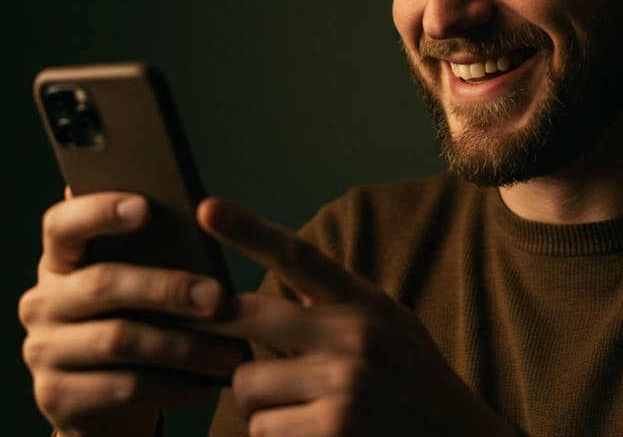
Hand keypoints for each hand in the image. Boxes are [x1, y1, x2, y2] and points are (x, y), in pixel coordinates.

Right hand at [18, 190, 247, 436]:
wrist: (104, 403)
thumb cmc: (134, 323)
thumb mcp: (137, 286)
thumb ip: (151, 254)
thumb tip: (201, 213)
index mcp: (60, 261)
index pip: (62, 224)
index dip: (100, 211)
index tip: (146, 207)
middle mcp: (41, 302)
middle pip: (102, 284)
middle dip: (167, 289)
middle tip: (217, 297)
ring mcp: (43, 350)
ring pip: (119, 340)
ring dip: (183, 346)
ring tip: (229, 352)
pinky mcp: (57, 395)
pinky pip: (124, 387)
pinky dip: (174, 386)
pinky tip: (207, 384)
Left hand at [194, 197, 519, 436]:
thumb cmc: (415, 389)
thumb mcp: (391, 330)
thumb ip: (336, 311)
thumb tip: (257, 311)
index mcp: (366, 303)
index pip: (299, 256)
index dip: (249, 229)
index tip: (207, 208)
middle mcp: (355, 335)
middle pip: (249, 316)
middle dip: (221, 332)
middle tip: (215, 344)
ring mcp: (344, 383)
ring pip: (247, 385)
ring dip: (261, 404)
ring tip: (303, 411)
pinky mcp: (332, 429)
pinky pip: (262, 429)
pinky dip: (277, 436)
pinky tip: (314, 435)